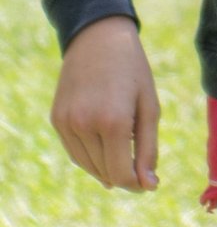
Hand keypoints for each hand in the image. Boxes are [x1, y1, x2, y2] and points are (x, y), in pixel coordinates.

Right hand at [51, 15, 160, 192]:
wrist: (98, 40)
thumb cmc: (133, 72)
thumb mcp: (150, 107)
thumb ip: (148, 149)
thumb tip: (148, 185)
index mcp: (113, 122)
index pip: (121, 172)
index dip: (136, 184)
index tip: (150, 185)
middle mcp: (84, 125)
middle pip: (104, 171)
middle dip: (124, 176)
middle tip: (142, 174)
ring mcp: (66, 122)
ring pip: (87, 164)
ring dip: (106, 169)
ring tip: (125, 160)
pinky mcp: (56, 119)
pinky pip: (74, 151)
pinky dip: (90, 157)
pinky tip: (106, 151)